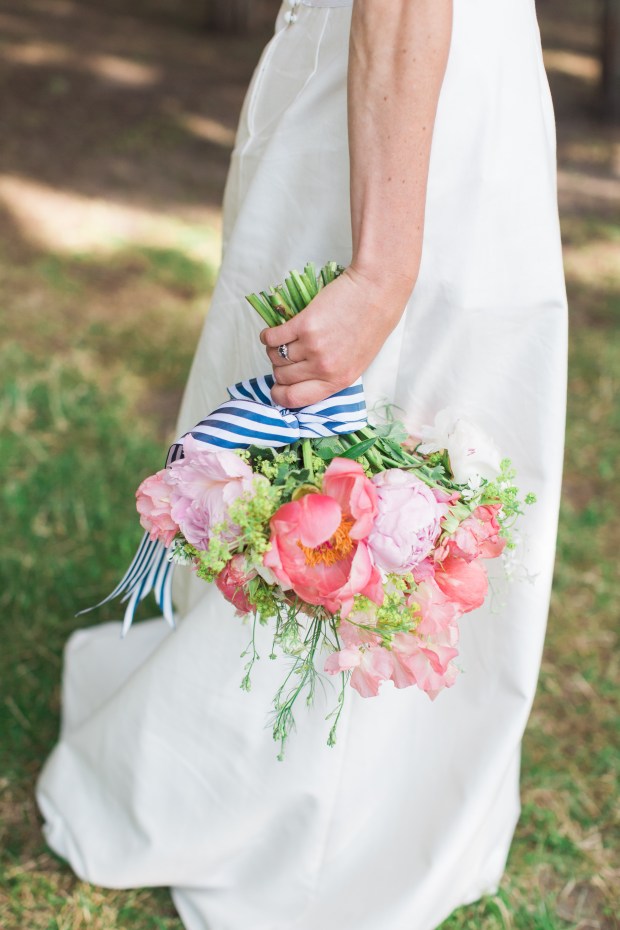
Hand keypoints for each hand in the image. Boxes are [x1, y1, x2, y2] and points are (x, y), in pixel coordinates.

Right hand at [259, 265, 414, 407]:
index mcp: (337, 381)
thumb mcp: (356, 363)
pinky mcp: (304, 325)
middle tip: (287, 355)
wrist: (376, 292)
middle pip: (282, 377)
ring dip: (274, 350)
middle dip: (279, 368)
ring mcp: (313, 347)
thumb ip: (330, 375)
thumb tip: (300, 380)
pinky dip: (268, 335)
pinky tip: (273, 331)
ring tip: (284, 340)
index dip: (280, 395)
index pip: (295, 399)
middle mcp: (324, 368)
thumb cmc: (370, 325)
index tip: (277, 387)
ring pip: (275, 356)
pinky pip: (271, 338)